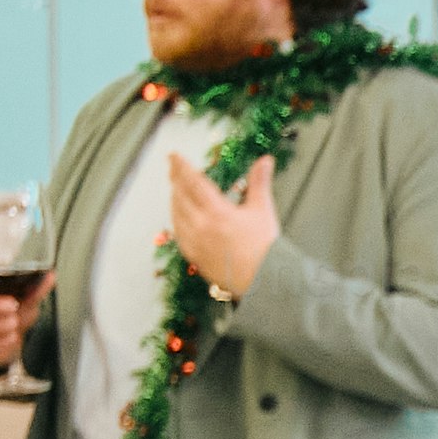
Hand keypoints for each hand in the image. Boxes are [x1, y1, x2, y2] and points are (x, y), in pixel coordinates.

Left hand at [166, 147, 277, 295]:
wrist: (263, 282)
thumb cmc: (265, 249)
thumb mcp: (263, 210)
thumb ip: (260, 182)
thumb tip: (265, 160)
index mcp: (217, 212)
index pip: (193, 182)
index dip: (182, 166)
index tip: (174, 155)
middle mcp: (201, 225)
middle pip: (180, 195)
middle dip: (175, 178)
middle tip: (172, 166)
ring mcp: (195, 241)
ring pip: (175, 213)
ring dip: (174, 197)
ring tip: (175, 187)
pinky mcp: (194, 255)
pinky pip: (178, 232)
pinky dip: (176, 218)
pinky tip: (178, 215)